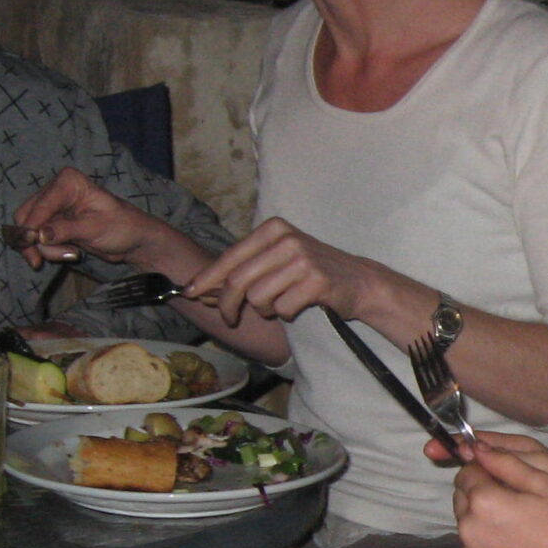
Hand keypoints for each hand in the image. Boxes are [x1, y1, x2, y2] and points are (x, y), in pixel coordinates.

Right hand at [15, 168, 170, 266]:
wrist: (134, 240)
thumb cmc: (122, 227)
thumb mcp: (95, 228)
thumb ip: (66, 230)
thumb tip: (39, 235)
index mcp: (67, 182)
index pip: (39, 206)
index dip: (31, 228)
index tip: (32, 247)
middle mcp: (56, 190)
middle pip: (26, 217)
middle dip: (35, 241)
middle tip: (46, 259)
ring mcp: (53, 207)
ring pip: (30, 230)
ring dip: (45, 248)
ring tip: (72, 254)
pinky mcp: (54, 223)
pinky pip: (39, 238)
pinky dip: (49, 249)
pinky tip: (70, 252)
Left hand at [183, 218, 404, 330]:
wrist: (357, 281)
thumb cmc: (308, 274)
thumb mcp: (275, 261)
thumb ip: (242, 270)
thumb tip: (200, 289)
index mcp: (272, 229)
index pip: (230, 258)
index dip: (207, 279)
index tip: (190, 293)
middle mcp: (286, 239)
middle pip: (239, 281)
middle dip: (227, 305)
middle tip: (229, 318)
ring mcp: (303, 259)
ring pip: (258, 297)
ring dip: (263, 310)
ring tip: (276, 306)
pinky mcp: (317, 281)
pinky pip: (282, 308)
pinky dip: (285, 314)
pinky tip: (296, 307)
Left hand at [452, 441, 547, 547]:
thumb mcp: (545, 484)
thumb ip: (506, 462)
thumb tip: (477, 448)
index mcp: (483, 499)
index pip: (467, 472)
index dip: (486, 470)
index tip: (509, 480)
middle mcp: (468, 527)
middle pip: (463, 498)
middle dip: (481, 494)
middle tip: (516, 503)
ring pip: (468, 525)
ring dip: (483, 520)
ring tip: (517, 527)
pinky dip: (488, 545)